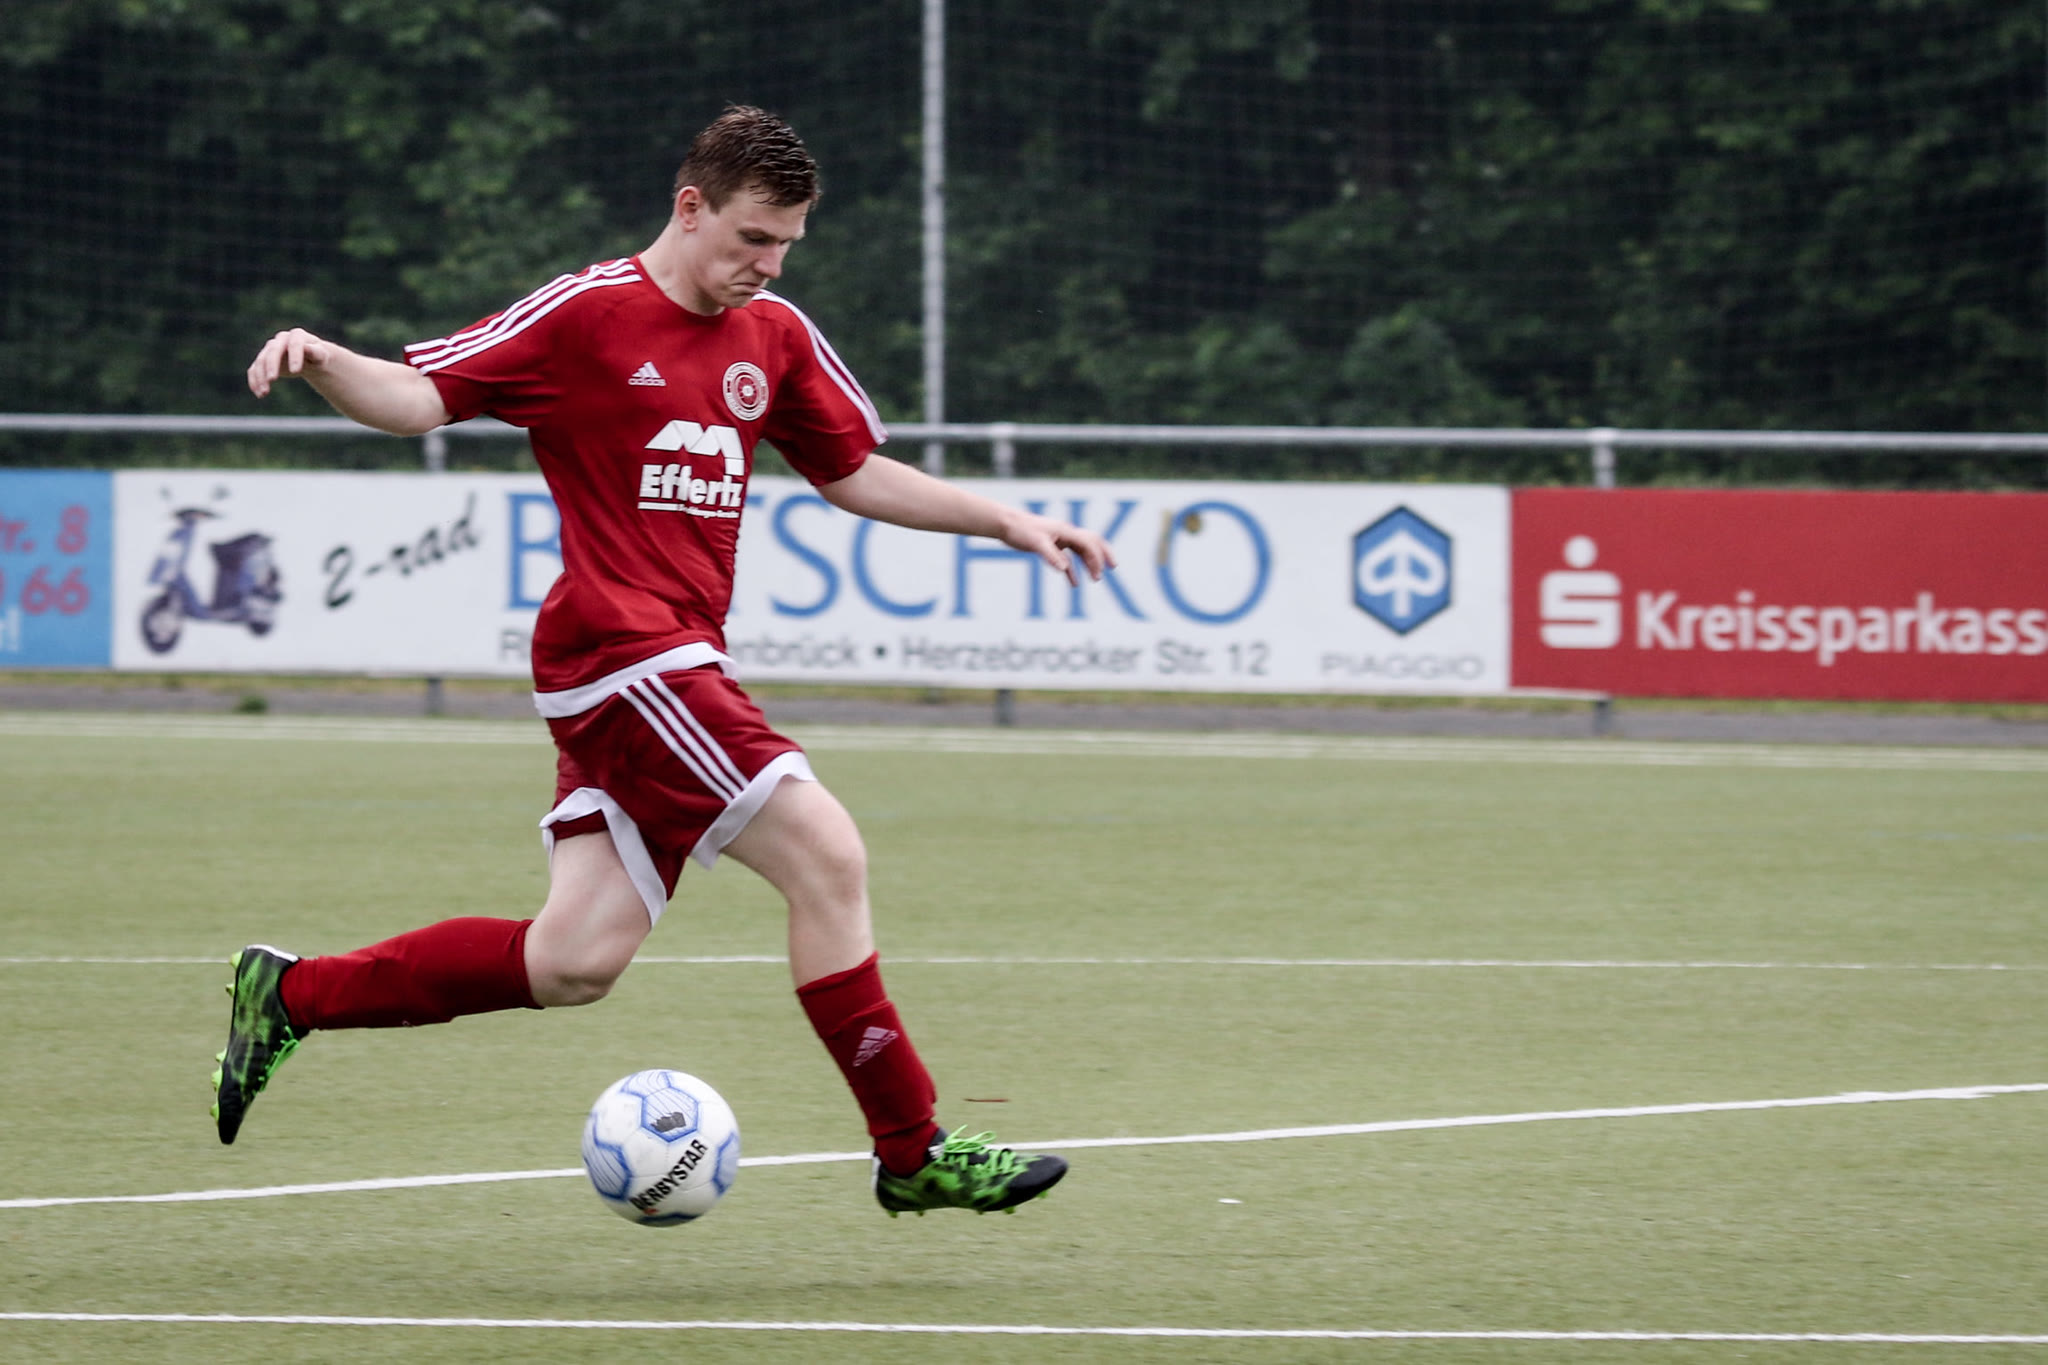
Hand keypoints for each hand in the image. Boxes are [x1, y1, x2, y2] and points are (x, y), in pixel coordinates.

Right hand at [246, 328, 334, 398]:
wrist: (311, 359)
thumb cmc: (318, 356)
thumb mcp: (321, 355)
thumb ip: (315, 352)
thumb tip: (306, 348)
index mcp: (297, 336)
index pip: (294, 344)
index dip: (294, 356)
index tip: (296, 372)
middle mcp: (281, 340)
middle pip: (273, 351)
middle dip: (272, 365)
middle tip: (272, 379)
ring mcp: (270, 349)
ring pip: (261, 361)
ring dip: (260, 376)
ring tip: (264, 393)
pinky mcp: (263, 360)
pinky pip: (254, 369)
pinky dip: (254, 381)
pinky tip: (259, 393)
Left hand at [1000, 509, 1117, 585]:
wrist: (1006, 524)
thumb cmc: (1020, 530)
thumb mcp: (1035, 543)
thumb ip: (1051, 556)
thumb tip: (1064, 569)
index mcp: (1065, 531)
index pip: (1088, 543)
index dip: (1096, 557)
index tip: (1098, 573)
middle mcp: (1065, 534)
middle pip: (1091, 542)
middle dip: (1102, 555)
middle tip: (1112, 567)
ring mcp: (1059, 540)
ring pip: (1080, 551)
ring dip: (1089, 564)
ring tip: (1096, 578)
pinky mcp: (1050, 546)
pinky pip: (1066, 559)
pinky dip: (1072, 571)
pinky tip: (1074, 584)